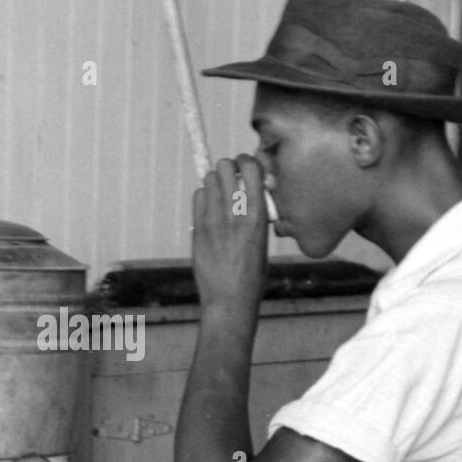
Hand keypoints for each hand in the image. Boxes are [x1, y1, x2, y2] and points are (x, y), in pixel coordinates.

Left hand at [191, 155, 268, 311]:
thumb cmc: (252, 274)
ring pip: (209, 179)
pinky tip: (210, 210)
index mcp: (258, 215)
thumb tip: (251, 191)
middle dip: (228, 168)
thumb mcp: (263, 240)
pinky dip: (204, 197)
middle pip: (225, 167)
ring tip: (220, 196)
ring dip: (215, 182)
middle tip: (231, 179)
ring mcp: (214, 220)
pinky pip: (198, 197)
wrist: (230, 299)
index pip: (251, 168)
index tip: (247, 168)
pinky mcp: (198, 228)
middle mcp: (235, 213)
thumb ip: (257, 213)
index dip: (247, 162)